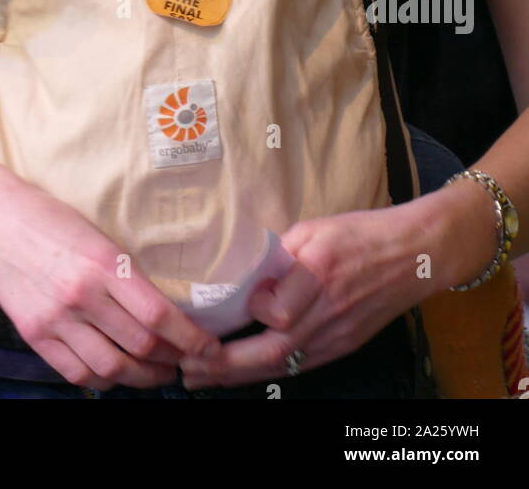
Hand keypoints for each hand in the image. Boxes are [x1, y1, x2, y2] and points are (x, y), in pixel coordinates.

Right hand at [0, 162, 222, 390]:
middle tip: (183, 361)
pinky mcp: (34, 335)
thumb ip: (126, 275)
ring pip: (111, 368)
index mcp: (104, 263)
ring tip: (155, 373)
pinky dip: (102, 381)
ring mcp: (55, 319)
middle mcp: (81, 295)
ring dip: (141, 378)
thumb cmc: (53, 220)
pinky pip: (76, 373)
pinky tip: (115, 374)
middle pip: (139, 346)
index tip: (207, 347)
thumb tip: (161, 311)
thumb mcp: (100, 236)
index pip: (157, 314)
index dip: (189, 338)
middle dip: (170, 360)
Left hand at [178, 197, 460, 389]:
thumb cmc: (363, 234)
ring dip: (239, 376)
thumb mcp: (316, 229)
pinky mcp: (343, 345)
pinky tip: (243, 372)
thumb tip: (247, 279)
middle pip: (274, 351)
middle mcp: (329, 310)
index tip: (232, 302)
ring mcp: (337, 334)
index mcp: (320, 273)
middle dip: (226, 366)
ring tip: (203, 377)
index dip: (253, 312)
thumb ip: (281, 254)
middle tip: (189, 369)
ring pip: (284, 366)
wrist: (416, 254)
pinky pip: (300, 364)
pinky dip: (267, 372)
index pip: (280, 311)